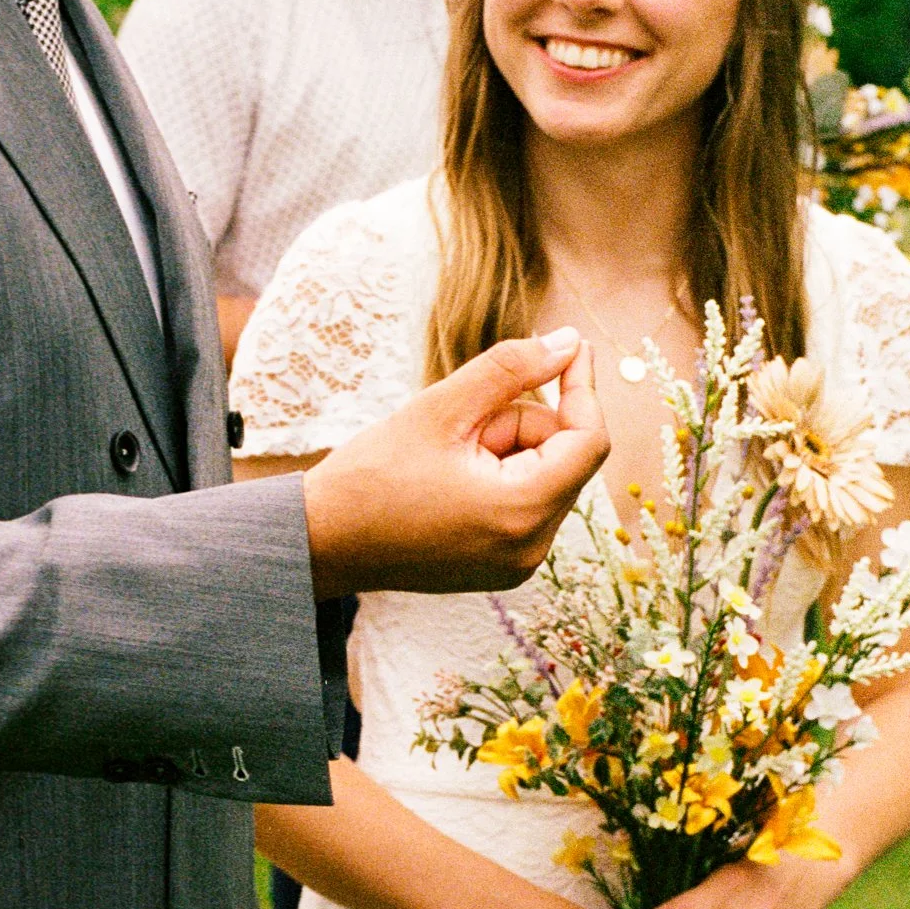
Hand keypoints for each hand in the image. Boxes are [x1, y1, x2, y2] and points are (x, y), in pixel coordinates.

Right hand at [304, 333, 607, 597]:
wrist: (320, 539)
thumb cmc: (372, 475)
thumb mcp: (442, 408)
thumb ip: (512, 369)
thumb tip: (569, 342)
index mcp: (522, 514)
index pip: (589, 440)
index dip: (581, 387)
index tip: (568, 347)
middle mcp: (531, 550)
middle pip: (561, 456)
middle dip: (516, 424)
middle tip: (458, 425)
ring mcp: (516, 564)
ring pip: (540, 476)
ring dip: (502, 449)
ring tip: (442, 456)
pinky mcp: (498, 566)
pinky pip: (521, 502)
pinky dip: (495, 476)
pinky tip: (446, 477)